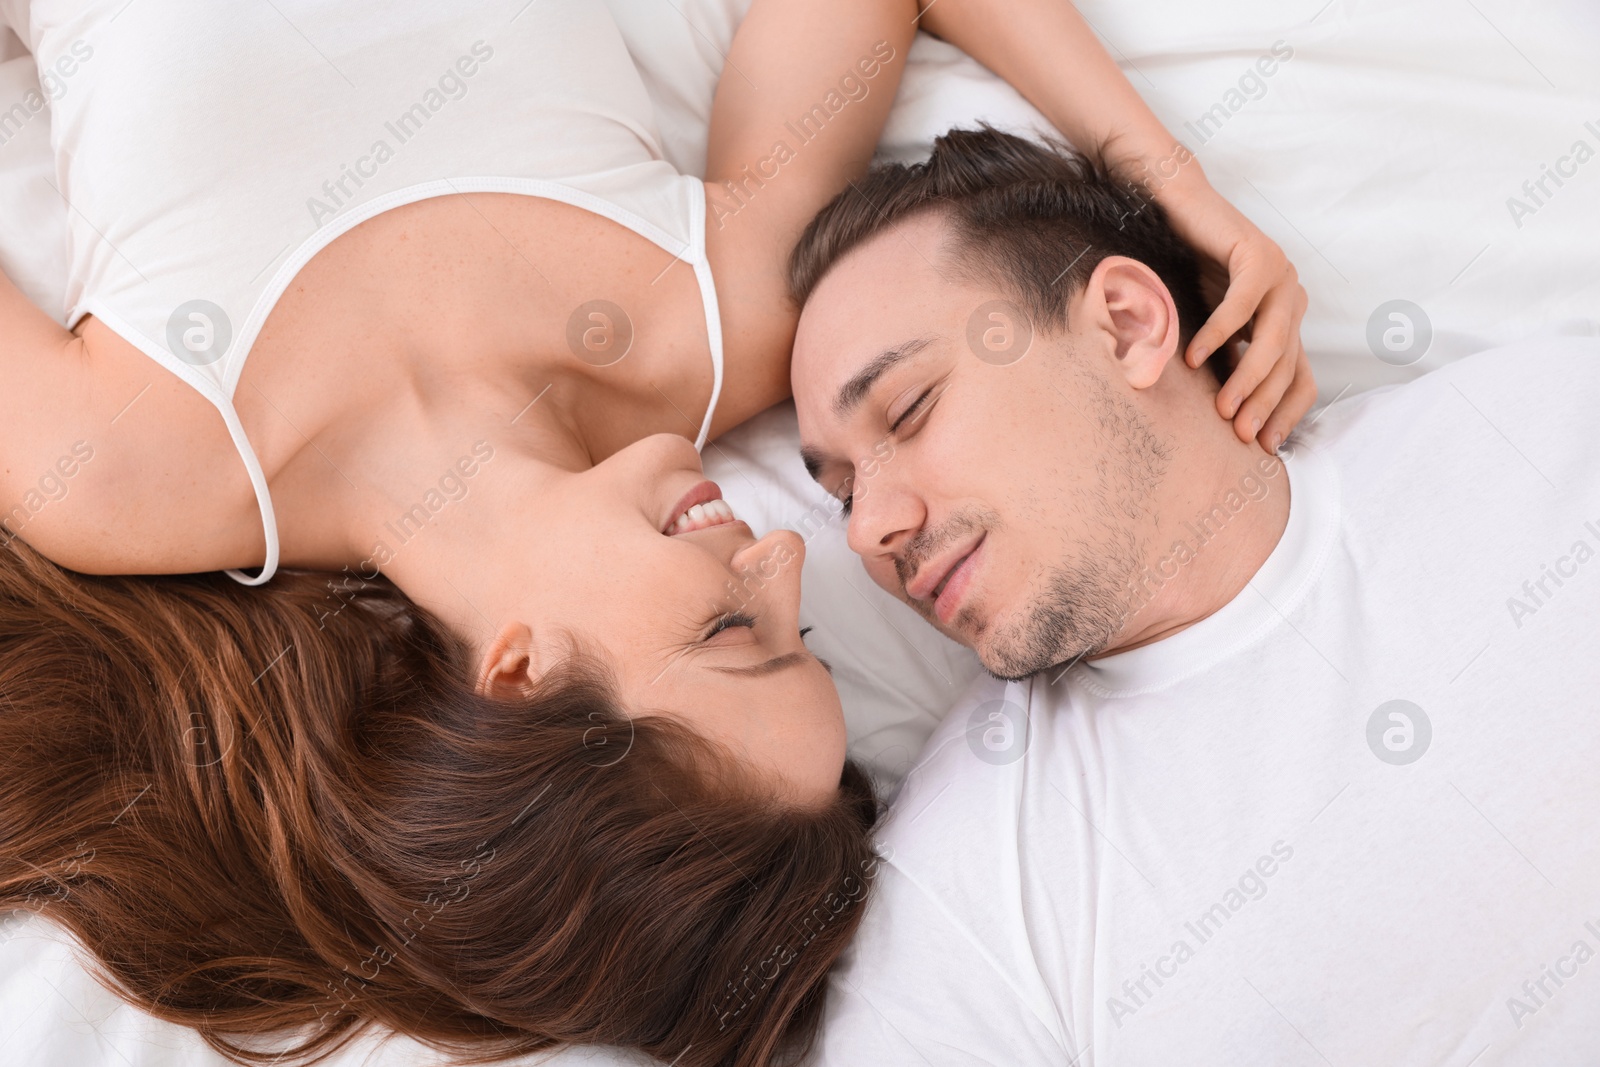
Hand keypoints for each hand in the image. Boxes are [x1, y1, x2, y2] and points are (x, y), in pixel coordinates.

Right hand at [1159, 180, 1314, 451]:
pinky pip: (1243, 304)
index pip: (1300, 379)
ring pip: (1272, 341)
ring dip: (1247, 379)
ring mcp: (1280, 275)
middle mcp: (1291, 299)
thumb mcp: (1209, 326)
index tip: (1263, 448)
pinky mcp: (1259, 255)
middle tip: (1238, 435)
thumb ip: (1224, 360)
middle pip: (1287, 366)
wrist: (1174, 210)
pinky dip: (1219, 333)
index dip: (1286, 414)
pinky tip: (1194, 357)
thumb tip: (1221, 416)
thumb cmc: (1184, 269)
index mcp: (1284, 321)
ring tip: (1222, 407)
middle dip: (1263, 405)